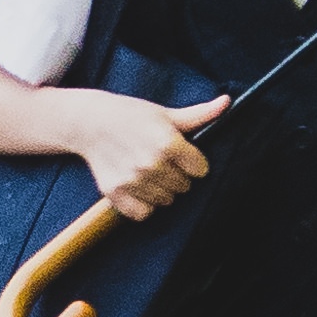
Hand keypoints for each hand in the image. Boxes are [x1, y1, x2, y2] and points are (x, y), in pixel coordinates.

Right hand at [74, 90, 224, 217]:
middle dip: (177, 175)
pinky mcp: (116, 193)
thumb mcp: (165, 113)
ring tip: (147, 171)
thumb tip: (228, 103)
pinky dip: (143, 204)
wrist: (88, 122)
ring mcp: (133, 181)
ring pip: (165, 201)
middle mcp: (152, 164)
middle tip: (160, 160)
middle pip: (184, 187)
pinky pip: (143, 213)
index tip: (181, 154)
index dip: (193, 162)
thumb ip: (199, 115)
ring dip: (161, 189)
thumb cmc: (130, 114)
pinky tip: (138, 187)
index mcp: (168, 143)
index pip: (200, 170)